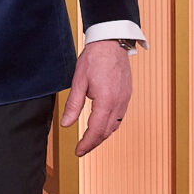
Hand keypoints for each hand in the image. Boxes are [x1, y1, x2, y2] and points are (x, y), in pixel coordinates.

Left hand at [60, 41, 132, 155]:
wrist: (111, 42)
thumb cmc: (95, 58)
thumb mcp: (78, 82)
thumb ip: (73, 105)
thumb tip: (66, 124)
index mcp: (106, 101)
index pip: (96, 130)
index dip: (87, 143)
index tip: (78, 151)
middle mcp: (119, 103)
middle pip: (107, 131)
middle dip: (94, 143)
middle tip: (82, 149)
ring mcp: (125, 99)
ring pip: (115, 125)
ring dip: (103, 135)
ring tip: (90, 140)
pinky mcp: (126, 95)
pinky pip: (120, 116)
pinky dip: (110, 125)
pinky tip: (102, 125)